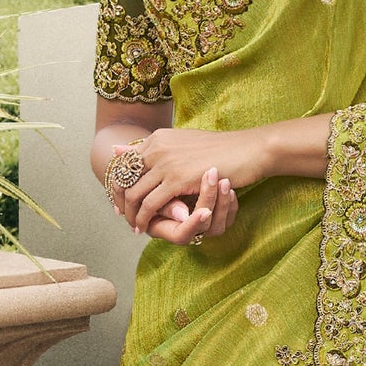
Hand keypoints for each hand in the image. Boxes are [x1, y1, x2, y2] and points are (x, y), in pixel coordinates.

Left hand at [109, 127, 257, 243]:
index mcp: (158, 138)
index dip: (119, 182)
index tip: (118, 198)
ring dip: (130, 213)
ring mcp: (165, 163)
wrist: (247, 150)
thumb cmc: (221, 149)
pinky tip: (143, 227)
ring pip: (134, 193)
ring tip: (133, 224)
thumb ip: (162, 150)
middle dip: (120, 200)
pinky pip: (150, 204)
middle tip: (121, 215)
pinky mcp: (176, 179)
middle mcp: (157, 147)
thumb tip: (131, 150)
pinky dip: (143, 218)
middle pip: (124, 178)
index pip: (126, 163)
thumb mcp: (186, 145)